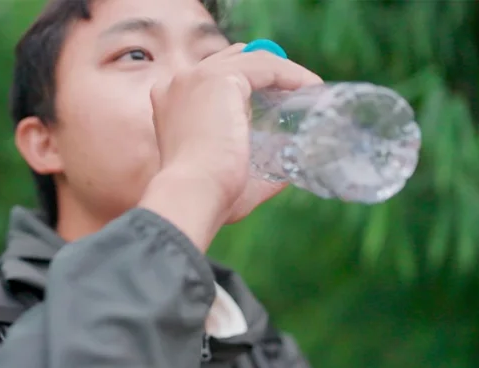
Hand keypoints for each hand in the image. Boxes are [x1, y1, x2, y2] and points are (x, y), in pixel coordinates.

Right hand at [143, 43, 321, 235]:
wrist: (192, 195)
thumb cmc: (205, 196)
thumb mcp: (223, 174)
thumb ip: (249, 170)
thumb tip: (283, 174)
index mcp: (169, 103)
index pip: (210, 76)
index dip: (245, 81)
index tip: (272, 96)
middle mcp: (177, 83)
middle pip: (229, 60)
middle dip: (264, 70)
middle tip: (294, 89)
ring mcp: (196, 77)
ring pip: (250, 59)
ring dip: (282, 71)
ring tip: (308, 88)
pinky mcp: (220, 78)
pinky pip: (265, 65)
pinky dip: (290, 73)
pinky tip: (309, 86)